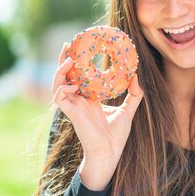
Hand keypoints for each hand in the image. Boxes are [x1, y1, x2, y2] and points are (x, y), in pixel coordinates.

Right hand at [51, 42, 143, 166]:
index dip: (77, 61)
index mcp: (89, 98)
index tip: (81, 46)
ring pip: (58, 83)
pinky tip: (74, 83)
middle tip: (68, 44)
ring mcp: (72, 105)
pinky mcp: (70, 112)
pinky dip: (63, 87)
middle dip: (63, 59)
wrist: (109, 152)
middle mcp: (78, 99)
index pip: (78, 75)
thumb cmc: (117, 135)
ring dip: (60, 69)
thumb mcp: (128, 110)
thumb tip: (137, 75)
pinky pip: (59, 96)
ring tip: (69, 58)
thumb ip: (134, 93)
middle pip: (65, 75)